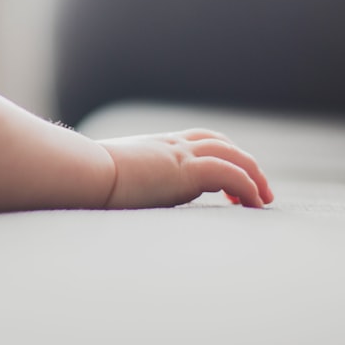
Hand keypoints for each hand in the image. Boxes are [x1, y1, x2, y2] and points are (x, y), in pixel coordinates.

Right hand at [99, 130, 272, 209]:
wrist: (80, 174)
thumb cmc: (84, 181)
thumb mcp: (106, 179)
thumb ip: (119, 185)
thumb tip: (105, 201)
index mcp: (154, 147)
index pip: (196, 141)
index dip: (218, 154)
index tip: (229, 182)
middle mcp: (170, 146)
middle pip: (220, 143)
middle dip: (243, 163)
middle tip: (258, 190)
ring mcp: (178, 156)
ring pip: (232, 155)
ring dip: (254, 175)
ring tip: (264, 199)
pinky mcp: (184, 171)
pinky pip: (229, 173)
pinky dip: (247, 185)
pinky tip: (254, 203)